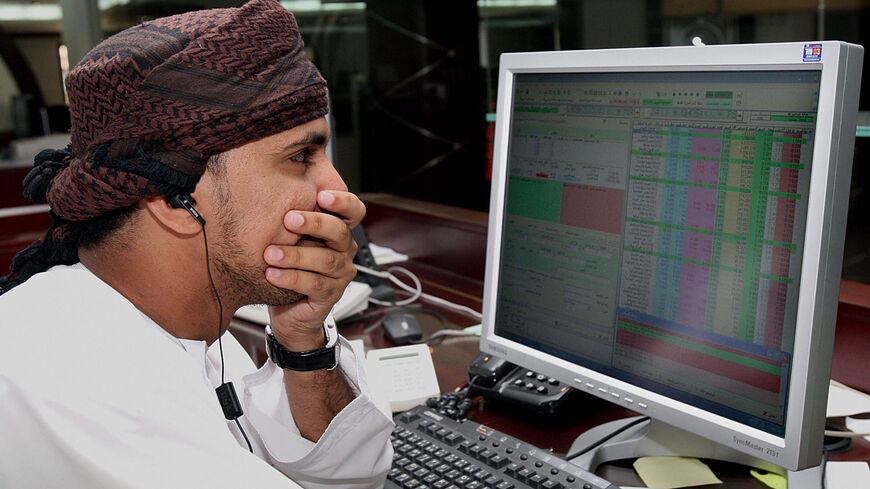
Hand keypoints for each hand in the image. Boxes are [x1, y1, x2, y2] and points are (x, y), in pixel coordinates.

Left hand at [264, 191, 364, 349]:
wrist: (287, 310)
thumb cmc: (288, 267)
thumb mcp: (291, 237)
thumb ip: (291, 216)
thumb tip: (271, 184)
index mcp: (338, 231)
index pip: (354, 211)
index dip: (343, 202)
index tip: (321, 195)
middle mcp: (344, 250)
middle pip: (339, 232)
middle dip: (315, 223)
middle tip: (289, 219)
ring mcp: (340, 274)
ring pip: (326, 260)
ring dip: (297, 255)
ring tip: (271, 254)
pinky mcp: (330, 295)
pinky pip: (315, 284)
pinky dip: (292, 278)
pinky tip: (273, 274)